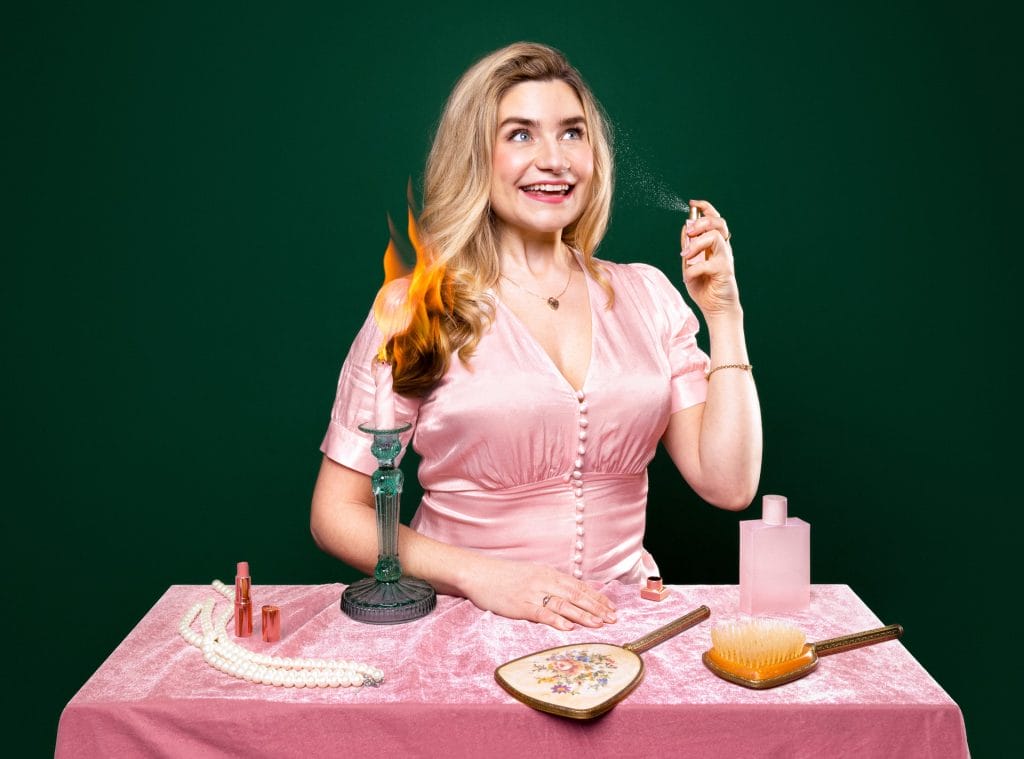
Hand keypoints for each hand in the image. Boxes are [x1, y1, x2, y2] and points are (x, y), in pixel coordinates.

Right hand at [459, 555, 617, 630]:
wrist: (479, 573)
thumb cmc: (504, 575)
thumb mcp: (531, 574)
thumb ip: (549, 583)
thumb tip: (569, 594)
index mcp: (548, 573)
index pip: (578, 586)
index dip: (597, 597)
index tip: (611, 607)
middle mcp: (544, 581)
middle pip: (576, 595)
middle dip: (596, 607)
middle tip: (613, 618)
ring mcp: (533, 593)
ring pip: (564, 604)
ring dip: (583, 615)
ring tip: (599, 624)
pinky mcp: (520, 605)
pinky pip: (542, 613)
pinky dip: (557, 620)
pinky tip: (569, 627)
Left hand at [680, 199, 740, 318]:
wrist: (716, 309)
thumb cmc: (704, 287)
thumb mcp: (690, 264)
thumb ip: (689, 247)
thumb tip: (685, 227)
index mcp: (716, 244)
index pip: (715, 219)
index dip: (706, 208)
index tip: (693, 203)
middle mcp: (723, 249)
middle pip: (718, 222)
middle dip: (701, 222)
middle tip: (688, 233)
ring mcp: (725, 259)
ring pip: (715, 236)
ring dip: (696, 243)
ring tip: (686, 255)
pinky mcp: (725, 271)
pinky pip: (707, 263)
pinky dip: (693, 269)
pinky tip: (689, 277)